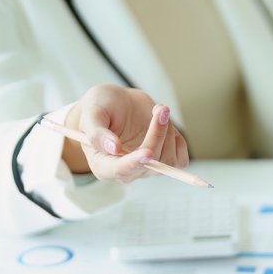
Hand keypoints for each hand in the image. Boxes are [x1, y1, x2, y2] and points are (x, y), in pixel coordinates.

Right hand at [60, 84, 188, 182]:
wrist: (119, 103)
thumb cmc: (101, 106)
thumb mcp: (92, 112)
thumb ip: (97, 132)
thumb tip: (113, 148)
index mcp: (103, 164)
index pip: (120, 171)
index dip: (134, 163)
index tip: (147, 152)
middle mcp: (127, 170)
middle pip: (150, 164)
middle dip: (157, 135)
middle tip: (160, 109)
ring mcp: (147, 168)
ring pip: (168, 160)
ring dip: (167, 131)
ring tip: (158, 110)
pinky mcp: (164, 161)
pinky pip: (180, 160)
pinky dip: (178, 140)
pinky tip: (166, 124)